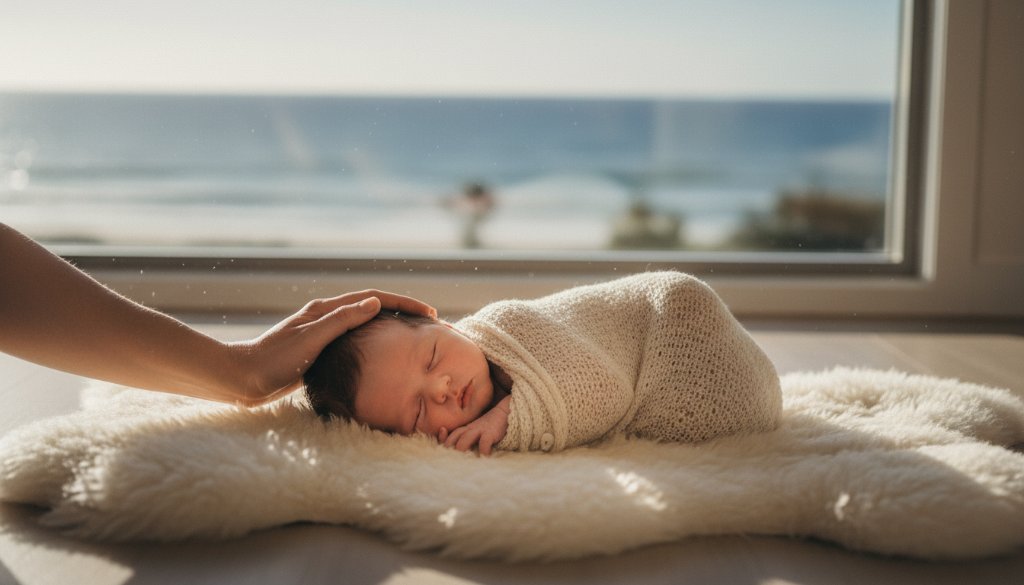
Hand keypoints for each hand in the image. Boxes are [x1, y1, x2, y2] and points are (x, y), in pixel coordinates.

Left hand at [225, 290, 435, 405]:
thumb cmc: (274, 360)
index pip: (374, 299)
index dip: (403, 303)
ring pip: (366, 322)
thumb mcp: (312, 339)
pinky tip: (383, 353)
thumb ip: (343, 320)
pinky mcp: (319, 349)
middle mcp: (326, 316)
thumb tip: (375, 303)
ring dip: (391, 324)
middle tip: (430, 321)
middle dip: (403, 310)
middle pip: (373, 306)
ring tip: (414, 334)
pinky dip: (376, 340)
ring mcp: (323, 332)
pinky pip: (357, 338)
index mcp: (326, 310)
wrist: (243, 378)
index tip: (428, 313)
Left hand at [438, 396, 510, 455]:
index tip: (444, 450)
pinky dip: (483, 452)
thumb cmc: (491, 426)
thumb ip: (470, 439)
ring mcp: (479, 430)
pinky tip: (483, 459)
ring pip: (464, 440)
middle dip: (451, 450)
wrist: (504, 412)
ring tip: (463, 463)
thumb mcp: (477, 431)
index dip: (445, 442)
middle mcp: (470, 429)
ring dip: (462, 451)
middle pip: (454, 438)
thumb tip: (463, 454)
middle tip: (451, 462)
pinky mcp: (490, 433)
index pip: (451, 435)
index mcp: (466, 430)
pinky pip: (484, 443)